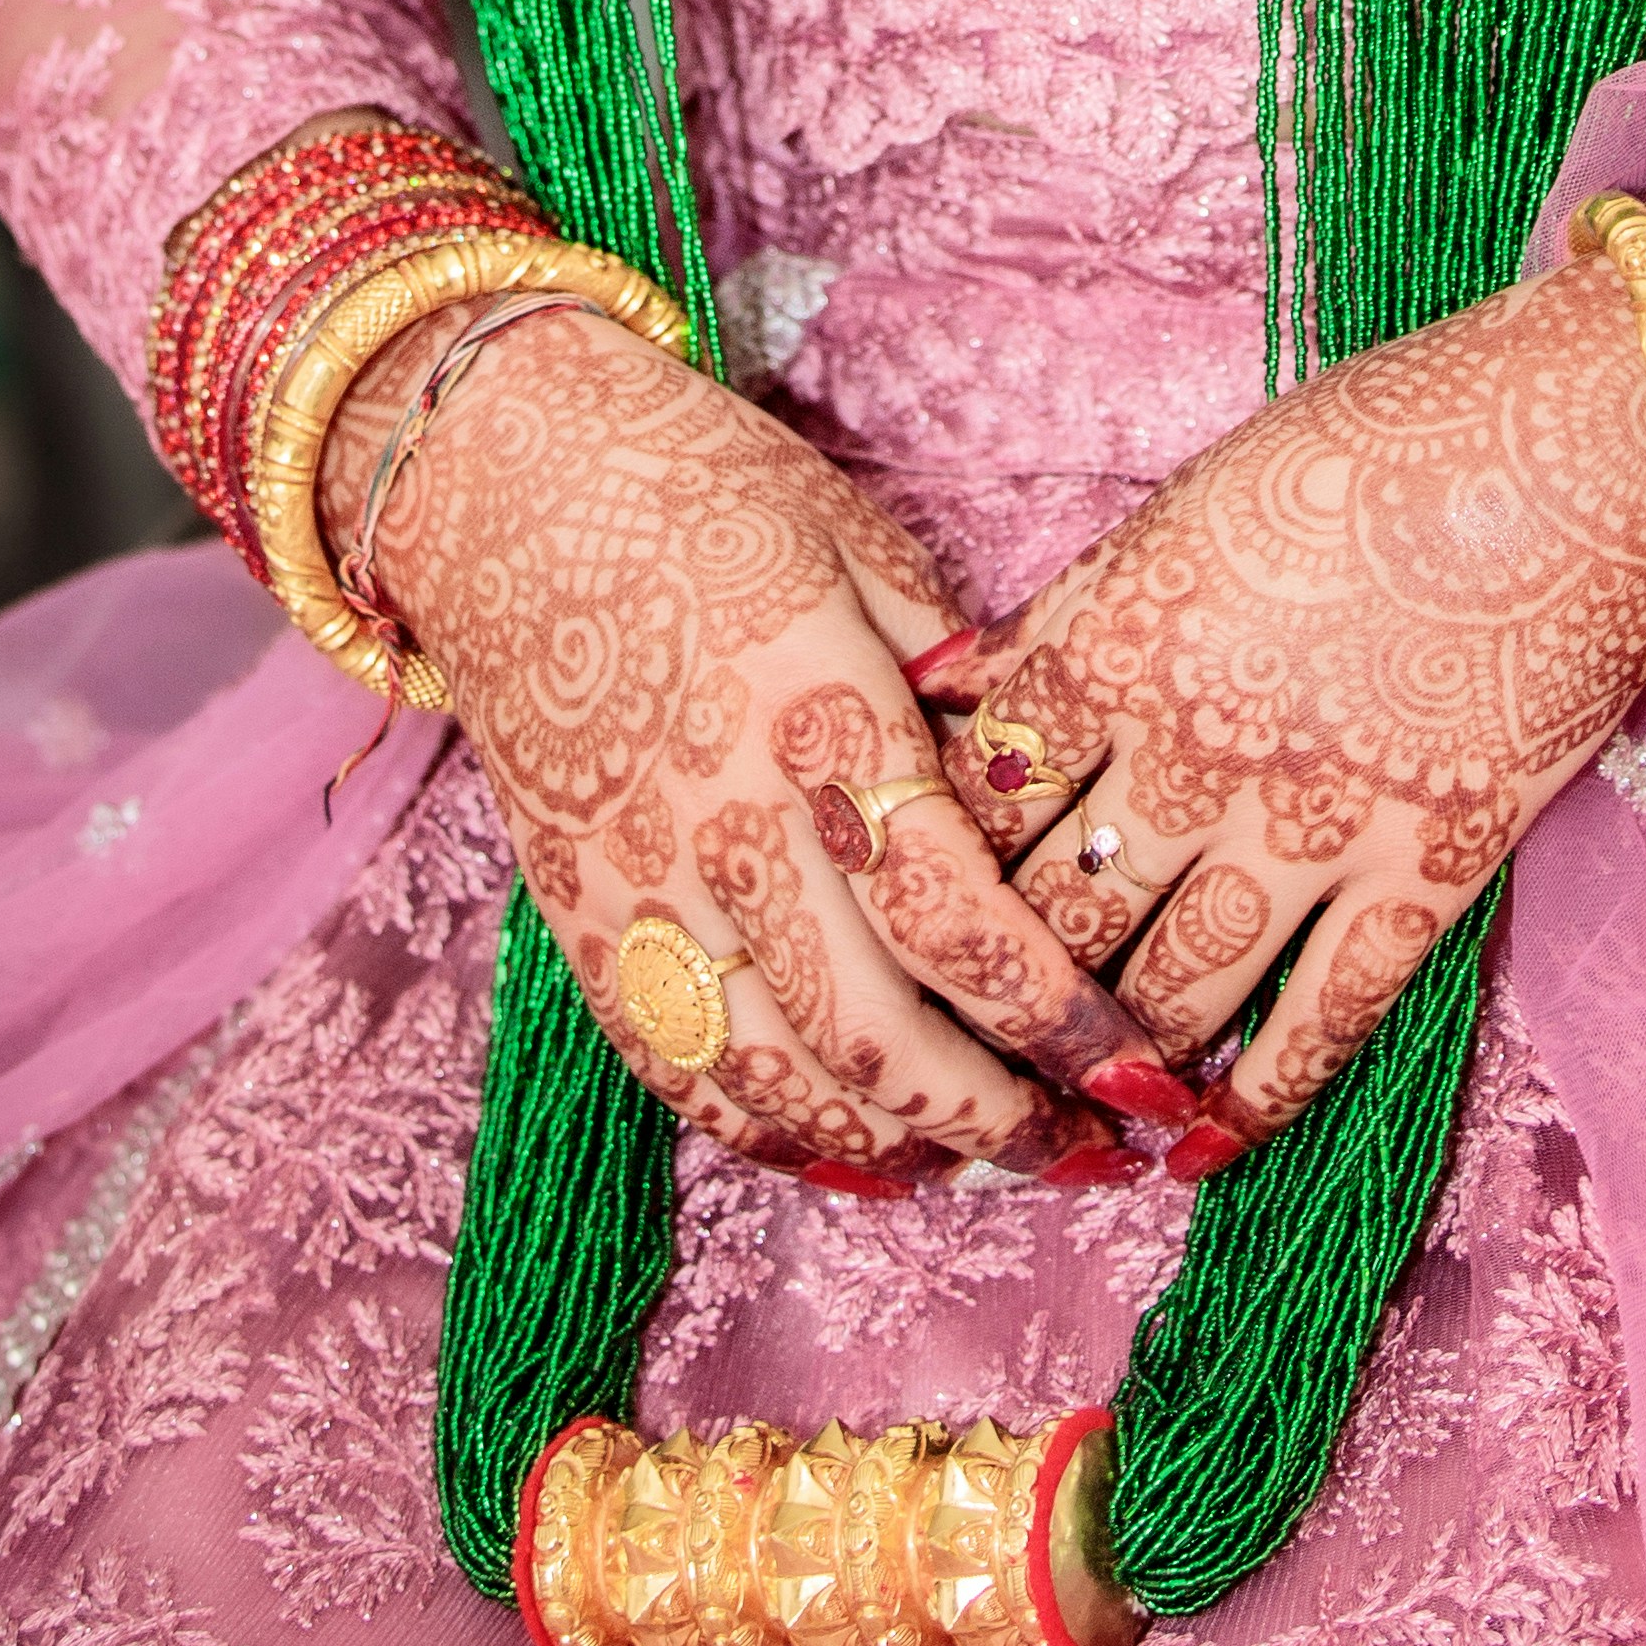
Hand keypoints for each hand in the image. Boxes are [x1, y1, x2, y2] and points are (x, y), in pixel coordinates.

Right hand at [340, 310, 1158, 1184]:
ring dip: (896, 1149)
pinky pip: (684, 1073)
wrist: (506, 486)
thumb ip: (958, 675)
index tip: (1139, 1079)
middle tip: (1083, 1149)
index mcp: (824, 724)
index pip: (959, 924)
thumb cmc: (701, 492)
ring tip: (984, 1159)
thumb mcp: (861, 547)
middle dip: (999, 1123)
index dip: (1059, 1024)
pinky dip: (775, 1135)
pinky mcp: (583, 919)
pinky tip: (849, 1144)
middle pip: (878, 1040)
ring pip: (782, 1086)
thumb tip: (1048, 779)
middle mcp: (734, 829)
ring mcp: (648, 888)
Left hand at [925, 265, 1645, 1156]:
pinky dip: (1255, 1096)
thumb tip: (954, 693)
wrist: (1568, 453)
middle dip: (1004, 994)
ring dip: (1112, 1060)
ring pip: (1168, 991)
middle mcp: (1195, 755)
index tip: (914, 922)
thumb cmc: (1370, 449)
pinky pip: (1319, 1021)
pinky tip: (1212, 1139)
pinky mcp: (1422, 873)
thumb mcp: (1186, 506)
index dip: (930, 874)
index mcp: (1119, 647)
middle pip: (1051, 916)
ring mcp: (1311, 827)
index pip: (974, 803)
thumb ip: (1072, 616)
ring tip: (1077, 1104)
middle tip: (974, 1047)